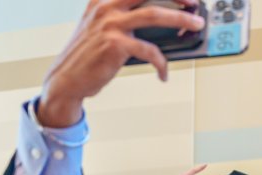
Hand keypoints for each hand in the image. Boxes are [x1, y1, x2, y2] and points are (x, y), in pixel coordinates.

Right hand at [37, 0, 204, 127]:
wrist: (67, 79)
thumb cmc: (88, 57)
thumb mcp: (100, 29)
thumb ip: (124, 20)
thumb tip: (163, 25)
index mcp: (103, 1)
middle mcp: (106, 7)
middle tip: (194, 5)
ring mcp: (110, 24)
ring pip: (154, 15)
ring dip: (180, 20)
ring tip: (195, 26)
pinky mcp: (115, 45)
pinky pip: (150, 51)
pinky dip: (162, 63)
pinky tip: (163, 74)